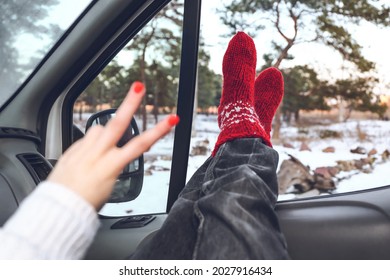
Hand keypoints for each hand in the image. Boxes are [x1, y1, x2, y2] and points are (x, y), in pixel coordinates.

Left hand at [48, 82, 178, 209]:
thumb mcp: (109, 186)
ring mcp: (82, 150)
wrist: (59, 209)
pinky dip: (91, 144)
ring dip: (106, 133)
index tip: (171, 119)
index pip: (140, 144)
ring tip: (104, 149)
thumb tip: (117, 153)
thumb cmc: (86, 203)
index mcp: (110, 166)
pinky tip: (89, 156)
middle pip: (117, 124)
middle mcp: (96, 155)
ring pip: (99, 129)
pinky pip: (85, 140)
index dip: (159, 130)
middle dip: (129, 104)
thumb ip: (114, 164)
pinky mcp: (71, 151)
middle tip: (138, 87)